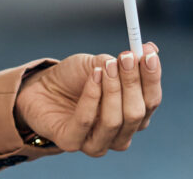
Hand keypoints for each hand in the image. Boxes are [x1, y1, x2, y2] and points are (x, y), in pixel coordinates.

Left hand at [12, 42, 163, 156]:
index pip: (151, 101)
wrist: (40, 88)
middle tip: (126, 58)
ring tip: (104, 66)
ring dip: (111, 90)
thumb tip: (150, 49)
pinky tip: (92, 76)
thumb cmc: (75, 78)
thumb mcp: (101, 63)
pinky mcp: (72, 142)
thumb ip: (124, 61)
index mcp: (133, 116)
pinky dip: (91, 96)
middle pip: (136, 113)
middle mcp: (120, 134)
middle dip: (132, 83)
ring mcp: (97, 143)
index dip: (152, 78)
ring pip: (114, 121)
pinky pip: (86, 121)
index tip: (148, 54)